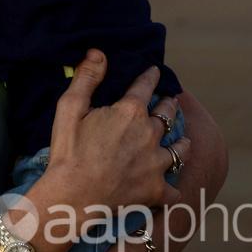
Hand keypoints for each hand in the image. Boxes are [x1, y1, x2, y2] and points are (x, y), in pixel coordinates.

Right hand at [44, 51, 188, 216]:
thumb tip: (98, 53)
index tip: (155, 71)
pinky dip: (173, 187)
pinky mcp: (157, 190)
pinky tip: (172, 187)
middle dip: (170, 105)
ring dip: (182, 142)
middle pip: (168, 114)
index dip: (150, 76)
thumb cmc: (68, 152)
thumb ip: (86, 79)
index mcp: (130, 112)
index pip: (146, 86)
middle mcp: (150, 135)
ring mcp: (156, 164)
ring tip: (183, 140)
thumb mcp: (69, 108)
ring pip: (181, 149)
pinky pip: (175, 189)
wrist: (72, 197)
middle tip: (171, 102)